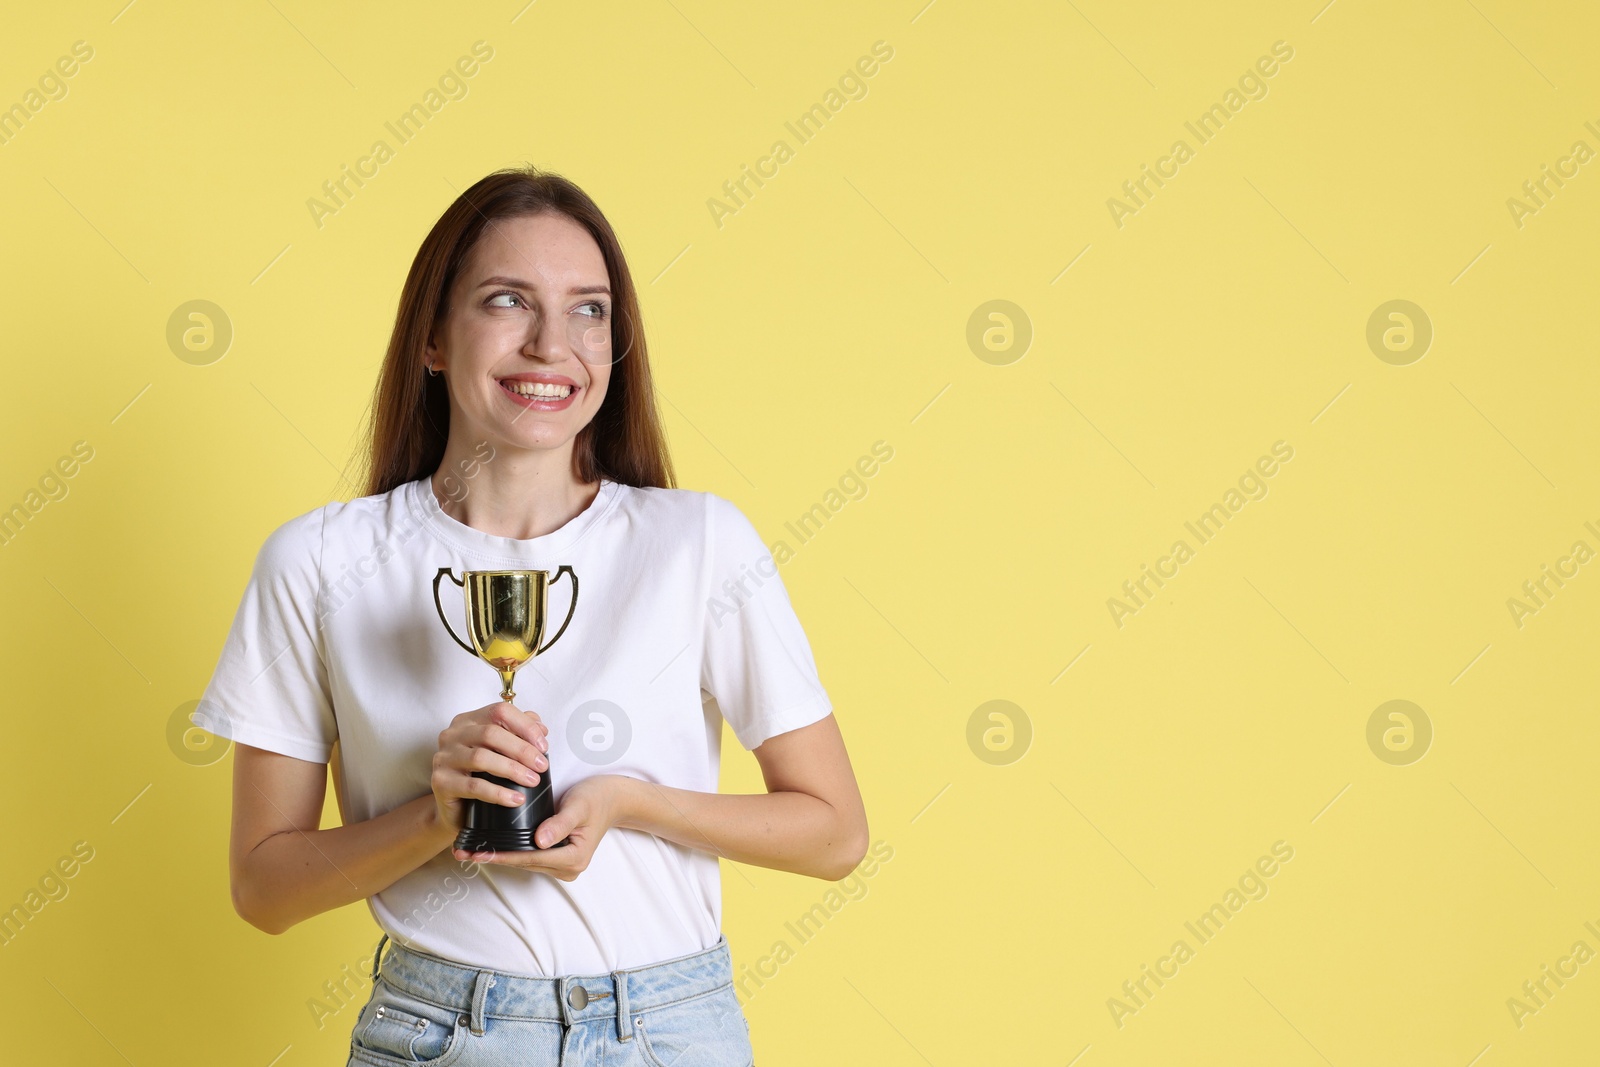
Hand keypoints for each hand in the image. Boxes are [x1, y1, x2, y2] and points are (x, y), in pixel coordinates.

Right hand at [431, 701, 549, 837]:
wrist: (457, 811)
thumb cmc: (481, 776)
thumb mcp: (501, 752)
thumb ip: (518, 733)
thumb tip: (540, 728)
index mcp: (468, 721)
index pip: (499, 711)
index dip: (525, 726)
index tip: (544, 746)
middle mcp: (452, 735)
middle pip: (491, 733)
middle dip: (522, 750)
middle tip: (541, 766)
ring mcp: (444, 758)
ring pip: (481, 758)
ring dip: (512, 769)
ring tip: (532, 781)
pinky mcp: (440, 782)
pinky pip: (473, 786)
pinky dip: (498, 793)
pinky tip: (516, 799)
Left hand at [453, 774, 632, 880]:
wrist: (615, 798)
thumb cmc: (598, 797)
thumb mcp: (579, 806)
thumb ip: (560, 824)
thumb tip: (538, 841)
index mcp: (572, 858)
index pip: (528, 858)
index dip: (500, 855)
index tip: (477, 851)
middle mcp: (567, 867)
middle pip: (522, 863)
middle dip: (492, 856)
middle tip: (462, 851)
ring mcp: (562, 865)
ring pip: (523, 861)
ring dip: (498, 854)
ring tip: (469, 849)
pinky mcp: (557, 857)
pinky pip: (529, 856)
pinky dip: (510, 850)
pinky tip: (490, 844)